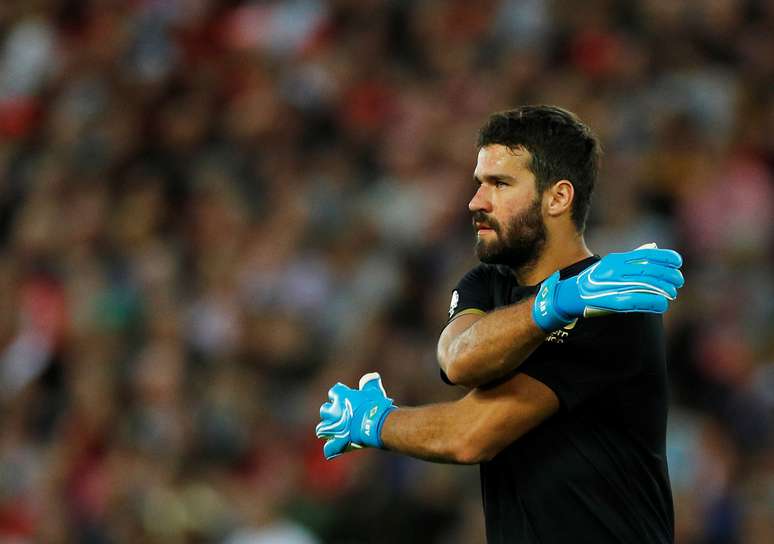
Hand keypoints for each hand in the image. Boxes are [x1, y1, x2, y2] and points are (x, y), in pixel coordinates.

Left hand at [315, 372, 395, 459]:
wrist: (376, 424)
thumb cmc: (376, 406)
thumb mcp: (374, 391)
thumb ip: (370, 382)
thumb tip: (372, 376)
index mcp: (341, 396)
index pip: (333, 392)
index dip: (338, 396)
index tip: (344, 398)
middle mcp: (333, 411)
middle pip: (324, 410)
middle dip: (330, 413)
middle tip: (338, 416)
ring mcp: (333, 428)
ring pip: (321, 429)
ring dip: (326, 429)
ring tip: (333, 431)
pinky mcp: (337, 442)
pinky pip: (329, 448)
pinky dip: (331, 449)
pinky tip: (335, 448)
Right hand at [532, 244, 683, 331]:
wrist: (568, 296)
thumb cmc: (591, 282)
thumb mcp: (608, 266)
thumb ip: (628, 262)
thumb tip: (652, 253)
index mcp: (616, 260)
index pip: (646, 255)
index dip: (665, 257)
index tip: (678, 262)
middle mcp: (615, 270)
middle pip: (650, 271)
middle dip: (668, 275)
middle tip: (678, 281)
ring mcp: (613, 285)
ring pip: (647, 286)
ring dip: (663, 289)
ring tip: (672, 293)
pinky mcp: (612, 301)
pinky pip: (638, 300)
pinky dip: (653, 302)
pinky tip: (662, 304)